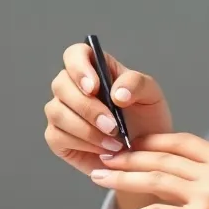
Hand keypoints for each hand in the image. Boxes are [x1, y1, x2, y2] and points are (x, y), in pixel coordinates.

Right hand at [44, 43, 171, 176]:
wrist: (145, 154)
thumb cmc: (146, 120)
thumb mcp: (151, 95)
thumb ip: (136, 84)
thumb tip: (116, 93)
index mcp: (94, 68)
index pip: (74, 54)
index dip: (79, 67)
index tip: (95, 87)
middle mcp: (72, 87)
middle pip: (61, 84)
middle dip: (88, 108)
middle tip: (113, 126)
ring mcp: (61, 111)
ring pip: (57, 112)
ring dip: (87, 129)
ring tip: (114, 142)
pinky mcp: (56, 136)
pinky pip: (57, 136)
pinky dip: (82, 144)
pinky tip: (103, 150)